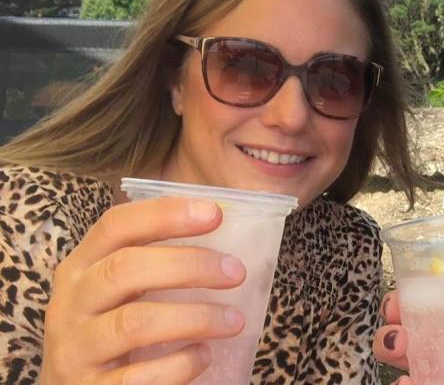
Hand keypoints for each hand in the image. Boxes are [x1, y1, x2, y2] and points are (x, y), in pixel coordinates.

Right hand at [38, 198, 247, 384]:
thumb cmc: (107, 329)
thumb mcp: (116, 290)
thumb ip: (152, 262)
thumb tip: (218, 228)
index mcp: (80, 267)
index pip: (116, 226)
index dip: (165, 214)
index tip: (215, 214)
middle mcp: (70, 304)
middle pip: (126, 269)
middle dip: (189, 265)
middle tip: (235, 272)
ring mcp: (75, 349)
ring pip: (134, 323)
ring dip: (196, 318)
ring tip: (234, 320)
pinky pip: (138, 377)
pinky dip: (178, 365)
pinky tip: (203, 355)